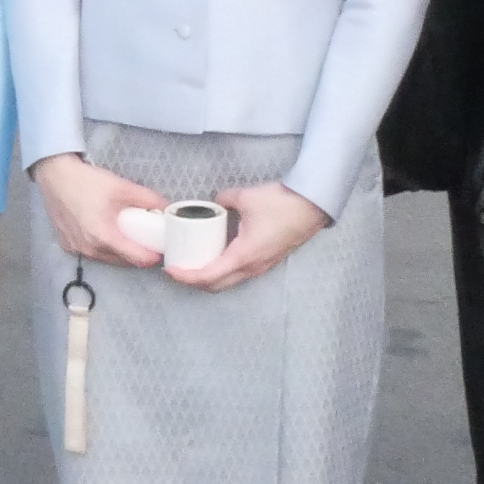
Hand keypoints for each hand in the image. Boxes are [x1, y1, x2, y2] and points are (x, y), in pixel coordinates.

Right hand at [30, 152, 166, 267]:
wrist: (54, 175)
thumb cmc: (86, 181)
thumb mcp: (121, 187)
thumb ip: (147, 199)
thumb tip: (166, 207)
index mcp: (104, 237)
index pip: (137, 259)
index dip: (153, 255)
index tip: (160, 248)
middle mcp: (89, 249)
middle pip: (123, 261)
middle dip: (137, 253)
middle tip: (145, 239)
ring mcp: (76, 249)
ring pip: (107, 259)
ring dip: (119, 252)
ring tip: (125, 235)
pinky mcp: (67, 245)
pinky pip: (91, 253)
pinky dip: (101, 247)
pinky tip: (103, 232)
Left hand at [172, 181, 329, 291]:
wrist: (313, 205)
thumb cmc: (281, 203)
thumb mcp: (245, 197)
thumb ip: (224, 199)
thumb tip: (215, 202)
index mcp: (243, 256)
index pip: (208, 276)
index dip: (186, 276)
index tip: (170, 270)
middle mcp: (251, 267)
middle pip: (216, 286)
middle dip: (194, 281)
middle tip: (178, 268)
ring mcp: (261, 267)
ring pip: (229, 281)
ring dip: (209, 278)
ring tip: (193, 262)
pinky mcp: (267, 261)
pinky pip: (240, 273)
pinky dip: (223, 270)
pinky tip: (216, 255)